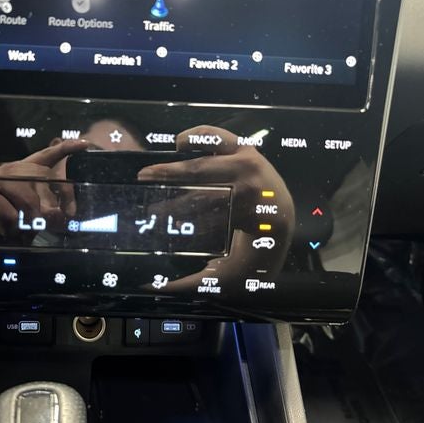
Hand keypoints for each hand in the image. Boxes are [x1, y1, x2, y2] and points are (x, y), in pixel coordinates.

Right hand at [0, 139, 88, 245]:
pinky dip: (12, 229)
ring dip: (30, 222)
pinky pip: (11, 214)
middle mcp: (10, 170)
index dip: (66, 149)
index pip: (46, 156)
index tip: (85, 144)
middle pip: (44, 180)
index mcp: (22, 172)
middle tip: (56, 222)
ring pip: (29, 200)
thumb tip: (63, 217)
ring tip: (23, 230)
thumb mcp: (26, 216)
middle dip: (55, 204)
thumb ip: (44, 213)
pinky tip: (6, 231)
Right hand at [137, 125, 294, 290]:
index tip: (153, 216)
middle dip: (169, 186)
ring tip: (150, 172)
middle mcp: (255, 184)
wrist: (281, 218)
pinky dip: (198, 135)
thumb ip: (189, 281)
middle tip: (142, 188)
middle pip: (203, 183)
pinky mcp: (246, 147)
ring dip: (176, 166)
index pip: (207, 211)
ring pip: (206, 160)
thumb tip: (148, 286)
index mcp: (253, 214)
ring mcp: (251, 162)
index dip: (177, 212)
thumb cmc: (250, 245)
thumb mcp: (227, 270)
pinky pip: (218, 136)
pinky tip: (179, 144)